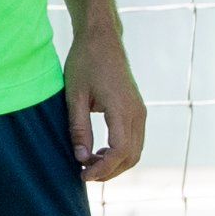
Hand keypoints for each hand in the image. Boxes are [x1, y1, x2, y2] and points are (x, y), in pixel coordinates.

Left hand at [65, 26, 146, 182]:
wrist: (102, 40)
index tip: (82, 175)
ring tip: (90, 164)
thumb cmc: (85, 63)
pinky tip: (100, 151)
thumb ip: (78, 129)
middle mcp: (137, 113)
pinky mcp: (137, 110)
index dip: (102, 169)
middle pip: (131, 156)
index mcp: (122, 109)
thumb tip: (81, 158)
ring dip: (115, 164)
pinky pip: (135, 140)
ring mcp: (140, 111)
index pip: (119, 151)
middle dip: (109, 171)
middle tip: (84, 174)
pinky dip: (120, 153)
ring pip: (136, 151)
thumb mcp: (74, 96)